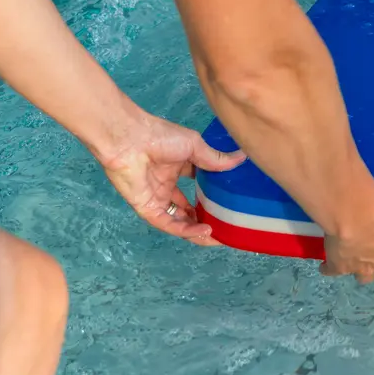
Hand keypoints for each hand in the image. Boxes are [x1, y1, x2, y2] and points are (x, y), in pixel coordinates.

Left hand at [91, 111, 245, 245]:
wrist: (131, 140)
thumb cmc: (160, 137)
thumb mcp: (195, 146)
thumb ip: (215, 158)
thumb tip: (242, 158)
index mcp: (177, 169)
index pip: (196, 188)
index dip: (211, 197)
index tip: (229, 204)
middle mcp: (166, 186)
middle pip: (187, 209)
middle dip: (204, 219)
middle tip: (224, 228)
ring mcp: (156, 199)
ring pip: (178, 221)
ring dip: (196, 230)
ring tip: (217, 237)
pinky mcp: (147, 209)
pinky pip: (167, 223)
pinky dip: (184, 230)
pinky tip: (202, 231)